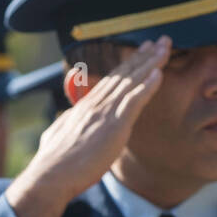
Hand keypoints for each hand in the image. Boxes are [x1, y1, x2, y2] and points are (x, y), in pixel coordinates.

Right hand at [5, 35, 170, 216]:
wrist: (51, 175)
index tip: (141, 53)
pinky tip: (159, 73)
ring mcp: (104, 112)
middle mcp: (95, 104)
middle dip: (143, 56)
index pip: (110, 80)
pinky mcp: (113, 125)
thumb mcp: (57, 135)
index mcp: (85, 106)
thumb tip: (66, 119)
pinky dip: (147, 85)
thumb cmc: (53, 162)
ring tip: (165, 48)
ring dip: (150, 63)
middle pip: (124, 74)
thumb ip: (66, 123)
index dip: (127, 65)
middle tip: (160, 41)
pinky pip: (134, 100)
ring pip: (131, 81)